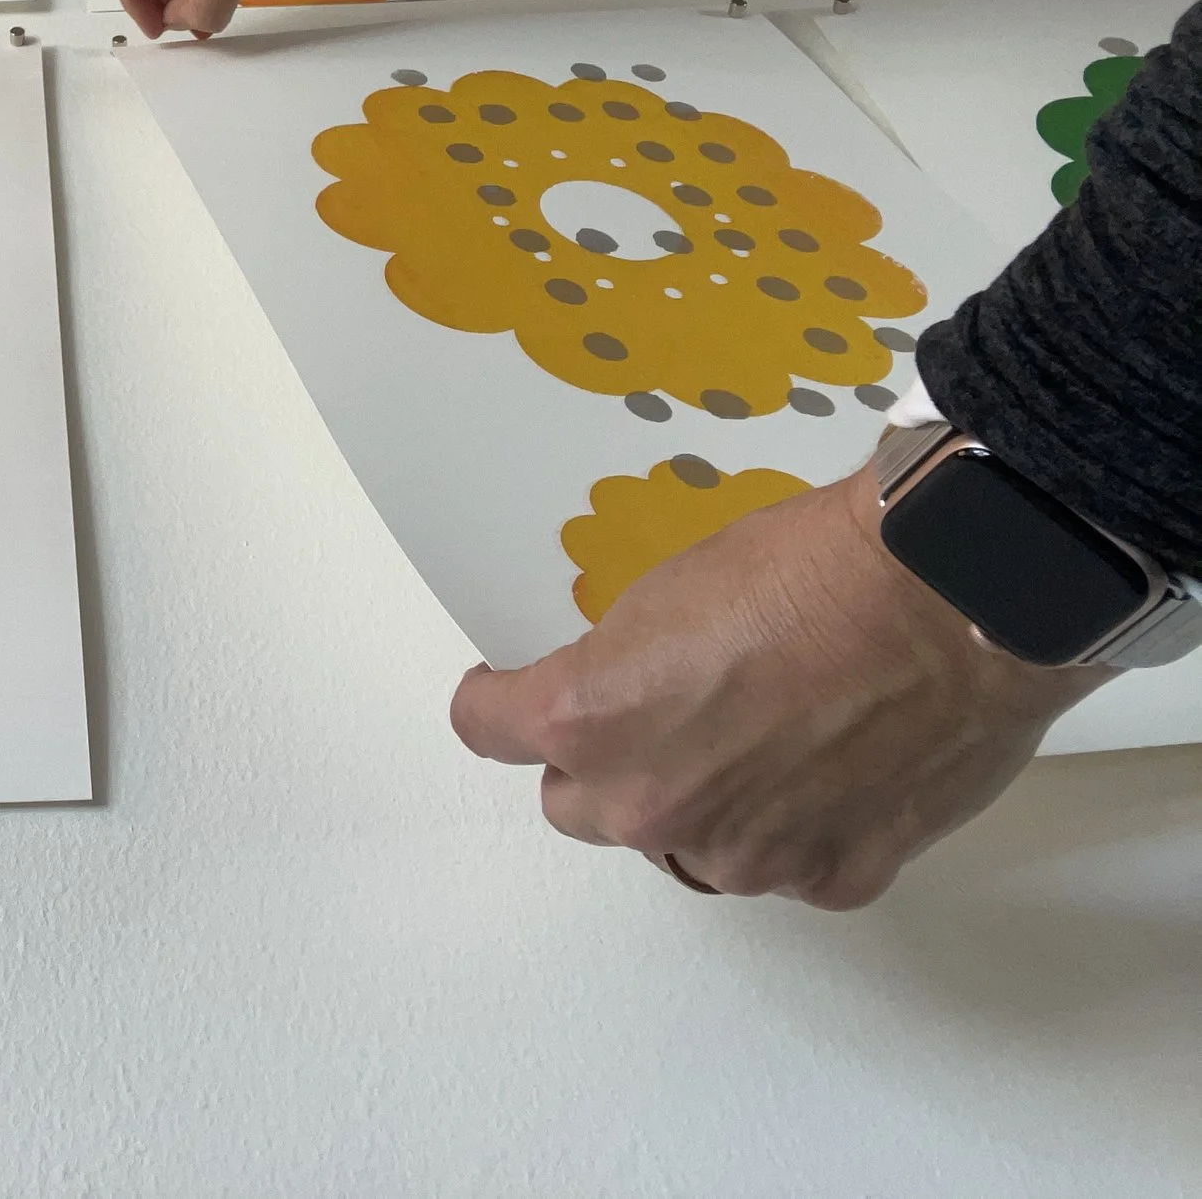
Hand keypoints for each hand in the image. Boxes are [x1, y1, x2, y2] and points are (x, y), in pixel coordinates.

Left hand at [451, 471, 1111, 908]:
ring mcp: (744, 853)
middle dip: (605, 766)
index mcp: (589, 719)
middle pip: (580, 806)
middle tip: (658, 719)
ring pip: (685, 847)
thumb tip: (629, 698)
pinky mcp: (832, 877)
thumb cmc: (814, 566)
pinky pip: (786, 866)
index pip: (489, 730)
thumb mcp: (668, 592)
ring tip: (767, 740)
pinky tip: (838, 769)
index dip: (499, 705)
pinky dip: (799, 831)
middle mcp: (651, 803)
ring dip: (703, 807)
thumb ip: (624, 671)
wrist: (955, 593)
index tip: (508, 695)